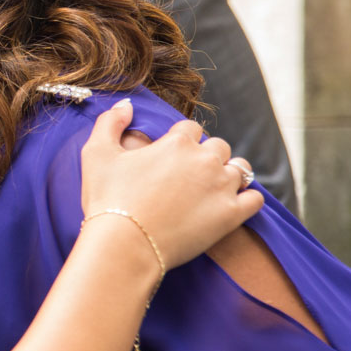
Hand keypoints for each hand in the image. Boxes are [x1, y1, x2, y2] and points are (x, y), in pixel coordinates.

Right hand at [80, 99, 262, 269]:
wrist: (125, 245)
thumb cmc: (108, 199)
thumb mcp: (96, 153)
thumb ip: (110, 122)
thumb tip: (127, 104)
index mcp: (177, 142)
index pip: (190, 128)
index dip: (180, 139)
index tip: (171, 154)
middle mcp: (205, 160)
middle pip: (218, 146)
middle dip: (207, 154)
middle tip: (189, 173)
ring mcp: (222, 188)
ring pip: (240, 168)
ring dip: (229, 172)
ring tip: (213, 186)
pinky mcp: (232, 215)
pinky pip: (254, 198)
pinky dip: (247, 198)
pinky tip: (232, 203)